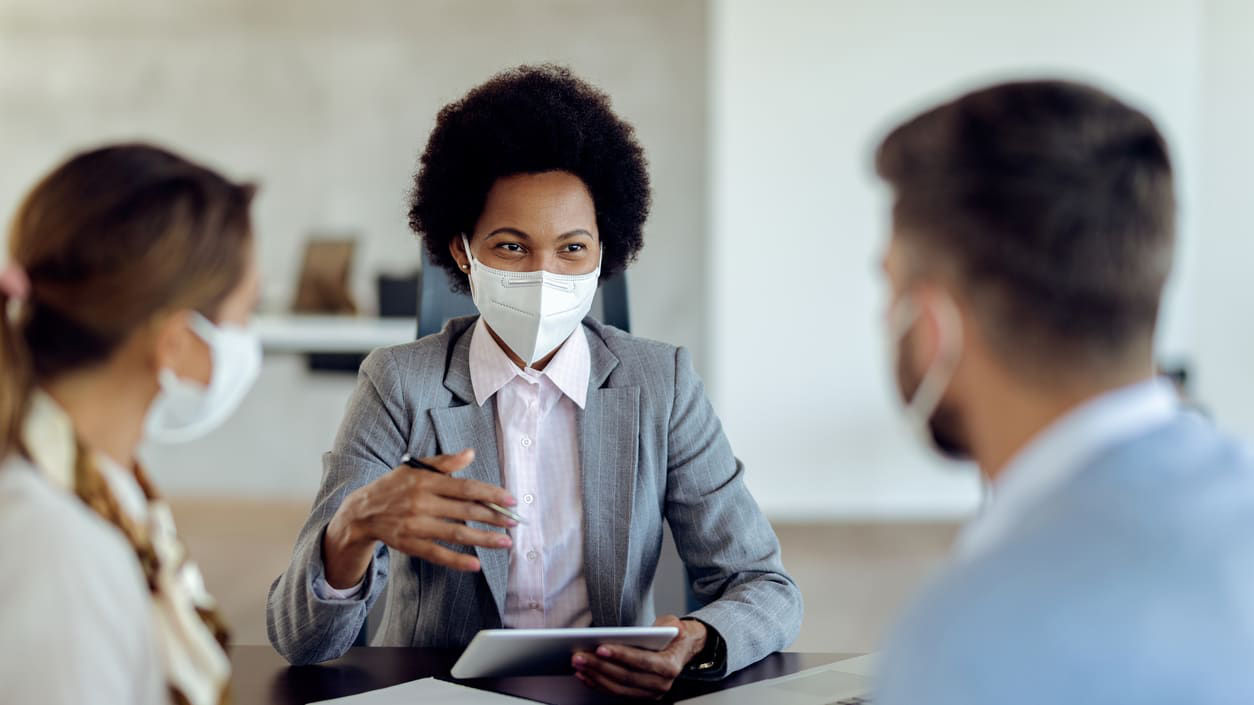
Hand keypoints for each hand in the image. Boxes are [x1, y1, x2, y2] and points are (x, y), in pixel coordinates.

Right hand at [322, 449, 517, 586]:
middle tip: (515, 522)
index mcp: (426, 482)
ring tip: (505, 542)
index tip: (511, 500)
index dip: (490, 494)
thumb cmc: (394, 486)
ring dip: (483, 539)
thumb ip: (445, 462)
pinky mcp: (411, 545)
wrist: (362, 512)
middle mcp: (422, 503)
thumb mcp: (416, 468)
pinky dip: (457, 560)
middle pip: (465, 511)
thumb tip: (471, 453)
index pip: (465, 488)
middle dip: (493, 517)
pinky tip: (476, 564)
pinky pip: (438, 554)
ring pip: (455, 533)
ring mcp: (416, 526)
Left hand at [571, 615, 707, 698]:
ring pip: (618, 688)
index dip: (621, 655)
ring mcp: (650, 693)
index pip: (642, 662)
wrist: (682, 649)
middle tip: (579, 655)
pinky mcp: (639, 695)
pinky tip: (585, 674)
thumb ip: (662, 626)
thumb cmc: (673, 635)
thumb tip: (642, 631)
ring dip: (595, 676)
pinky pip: (616, 692)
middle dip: (600, 666)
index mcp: (670, 666)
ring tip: (578, 664)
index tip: (600, 648)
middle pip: (626, 677)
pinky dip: (598, 684)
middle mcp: (661, 684)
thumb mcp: (673, 624)